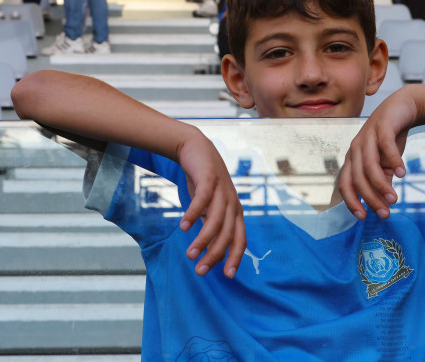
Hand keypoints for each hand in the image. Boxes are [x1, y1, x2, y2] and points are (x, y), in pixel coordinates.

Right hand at [177, 131, 245, 278]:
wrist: (196, 148)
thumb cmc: (203, 182)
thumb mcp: (209, 207)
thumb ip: (211, 225)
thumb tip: (209, 250)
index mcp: (235, 211)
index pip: (240, 239)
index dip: (235, 257)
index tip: (227, 276)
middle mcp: (233, 202)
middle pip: (228, 234)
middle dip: (215, 254)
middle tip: (200, 271)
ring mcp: (222, 190)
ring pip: (216, 220)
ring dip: (203, 239)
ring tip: (190, 254)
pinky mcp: (210, 178)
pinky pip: (203, 199)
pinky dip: (193, 213)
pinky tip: (183, 226)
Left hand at [339, 88, 415, 219]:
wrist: (401, 109)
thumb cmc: (389, 139)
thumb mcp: (385, 164)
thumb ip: (382, 181)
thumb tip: (384, 205)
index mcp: (352, 159)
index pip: (346, 184)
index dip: (351, 201)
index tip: (363, 217)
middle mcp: (355, 148)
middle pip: (358, 178)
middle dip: (370, 198)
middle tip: (385, 213)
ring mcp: (367, 137)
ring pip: (369, 166)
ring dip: (381, 185)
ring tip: (394, 199)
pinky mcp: (382, 127)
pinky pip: (385, 147)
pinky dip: (393, 161)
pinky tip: (403, 173)